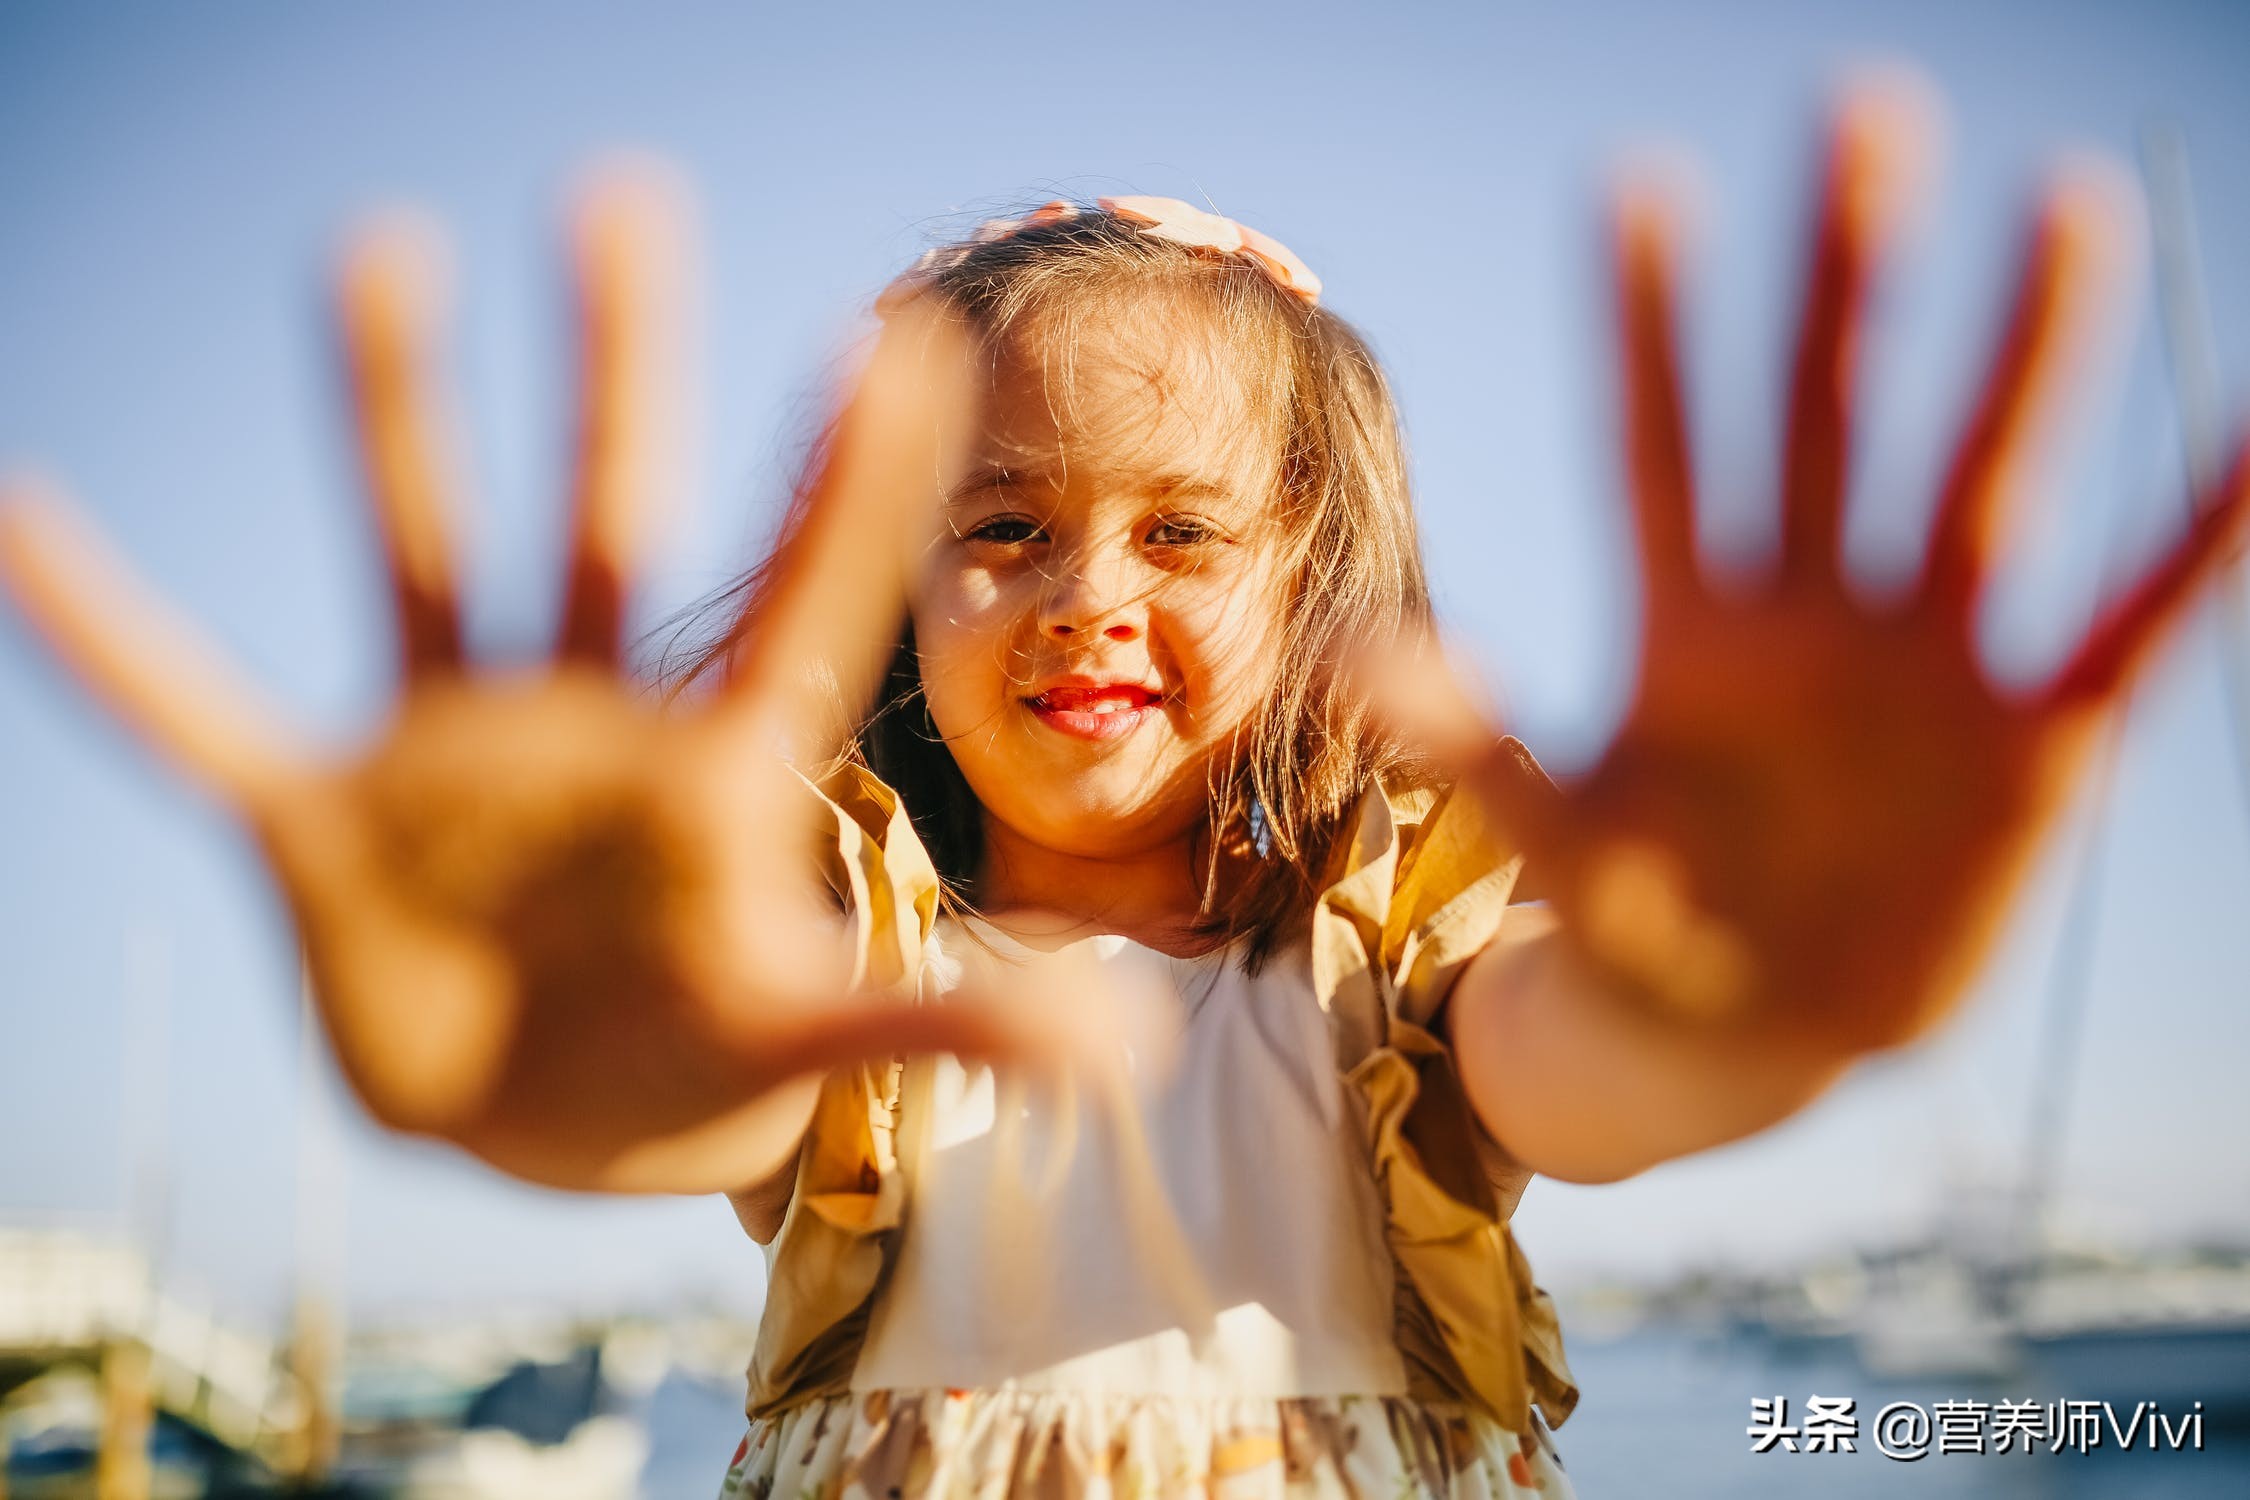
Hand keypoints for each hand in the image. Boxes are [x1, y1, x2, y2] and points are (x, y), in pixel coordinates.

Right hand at [0, 162, 1100, 1192]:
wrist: (557, 1112)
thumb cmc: (703, 1057)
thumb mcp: (816, 1042)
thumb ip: (953, 1039)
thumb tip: (1123, 1074)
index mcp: (720, 765)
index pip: (802, 597)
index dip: (849, 485)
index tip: (903, 341)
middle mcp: (589, 718)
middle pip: (613, 517)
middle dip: (616, 370)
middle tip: (624, 193)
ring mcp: (451, 752)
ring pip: (423, 553)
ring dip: (394, 416)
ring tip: (377, 247)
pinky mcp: (320, 820)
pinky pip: (193, 712)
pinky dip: (109, 640)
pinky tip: (24, 525)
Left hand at [1399, 77, 2249, 1058]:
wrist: (1745, 1033)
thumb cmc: (1633, 927)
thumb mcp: (1556, 837)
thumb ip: (1476, 747)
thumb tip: (1346, 661)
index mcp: (1688, 630)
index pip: (1662, 447)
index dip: (1650, 328)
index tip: (1638, 185)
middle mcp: (1809, 616)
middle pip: (1825, 416)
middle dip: (1841, 277)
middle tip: (1861, 108)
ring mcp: (1924, 666)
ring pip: (1978, 480)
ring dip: (2023, 353)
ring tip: (2064, 200)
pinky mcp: (2031, 744)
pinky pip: (2131, 621)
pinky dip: (2197, 540)